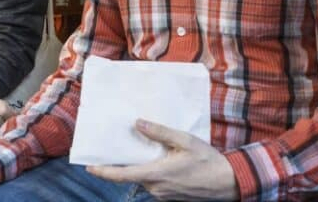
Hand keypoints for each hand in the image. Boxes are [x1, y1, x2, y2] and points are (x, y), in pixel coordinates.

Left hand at [87, 120, 238, 200]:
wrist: (228, 183)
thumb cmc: (207, 161)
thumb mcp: (185, 141)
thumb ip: (160, 132)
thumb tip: (137, 123)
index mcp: (156, 175)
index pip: (122, 175)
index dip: (103, 171)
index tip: (89, 166)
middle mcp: (156, 188)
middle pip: (131, 176)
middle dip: (122, 164)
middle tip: (113, 148)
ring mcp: (163, 195)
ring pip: (143, 179)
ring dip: (138, 167)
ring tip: (138, 149)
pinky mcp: (170, 197)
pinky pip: (154, 183)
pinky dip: (150, 172)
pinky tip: (156, 159)